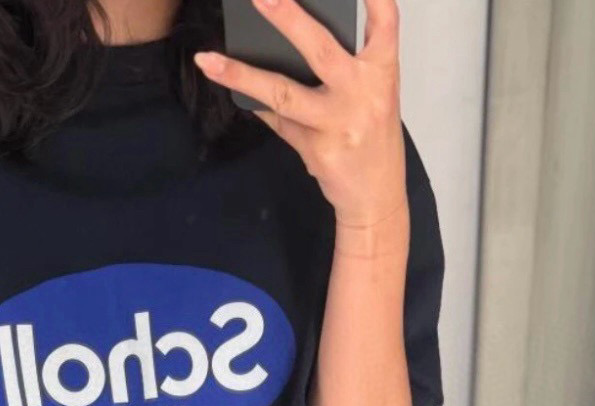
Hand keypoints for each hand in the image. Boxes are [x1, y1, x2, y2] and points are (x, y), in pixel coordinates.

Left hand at [195, 0, 405, 231]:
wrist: (376, 198)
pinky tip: (235, 90)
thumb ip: (341, 64)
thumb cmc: (372, 137)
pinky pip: (277, 120)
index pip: (384, 20)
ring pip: (284, 93)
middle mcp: (364, 93)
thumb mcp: (374, 94)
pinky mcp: (318, 150)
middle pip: (321, 49)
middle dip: (287, 18)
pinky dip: (256, 104)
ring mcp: (338, 124)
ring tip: (209, 60)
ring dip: (243, 75)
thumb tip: (286, 29)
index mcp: (382, 71)